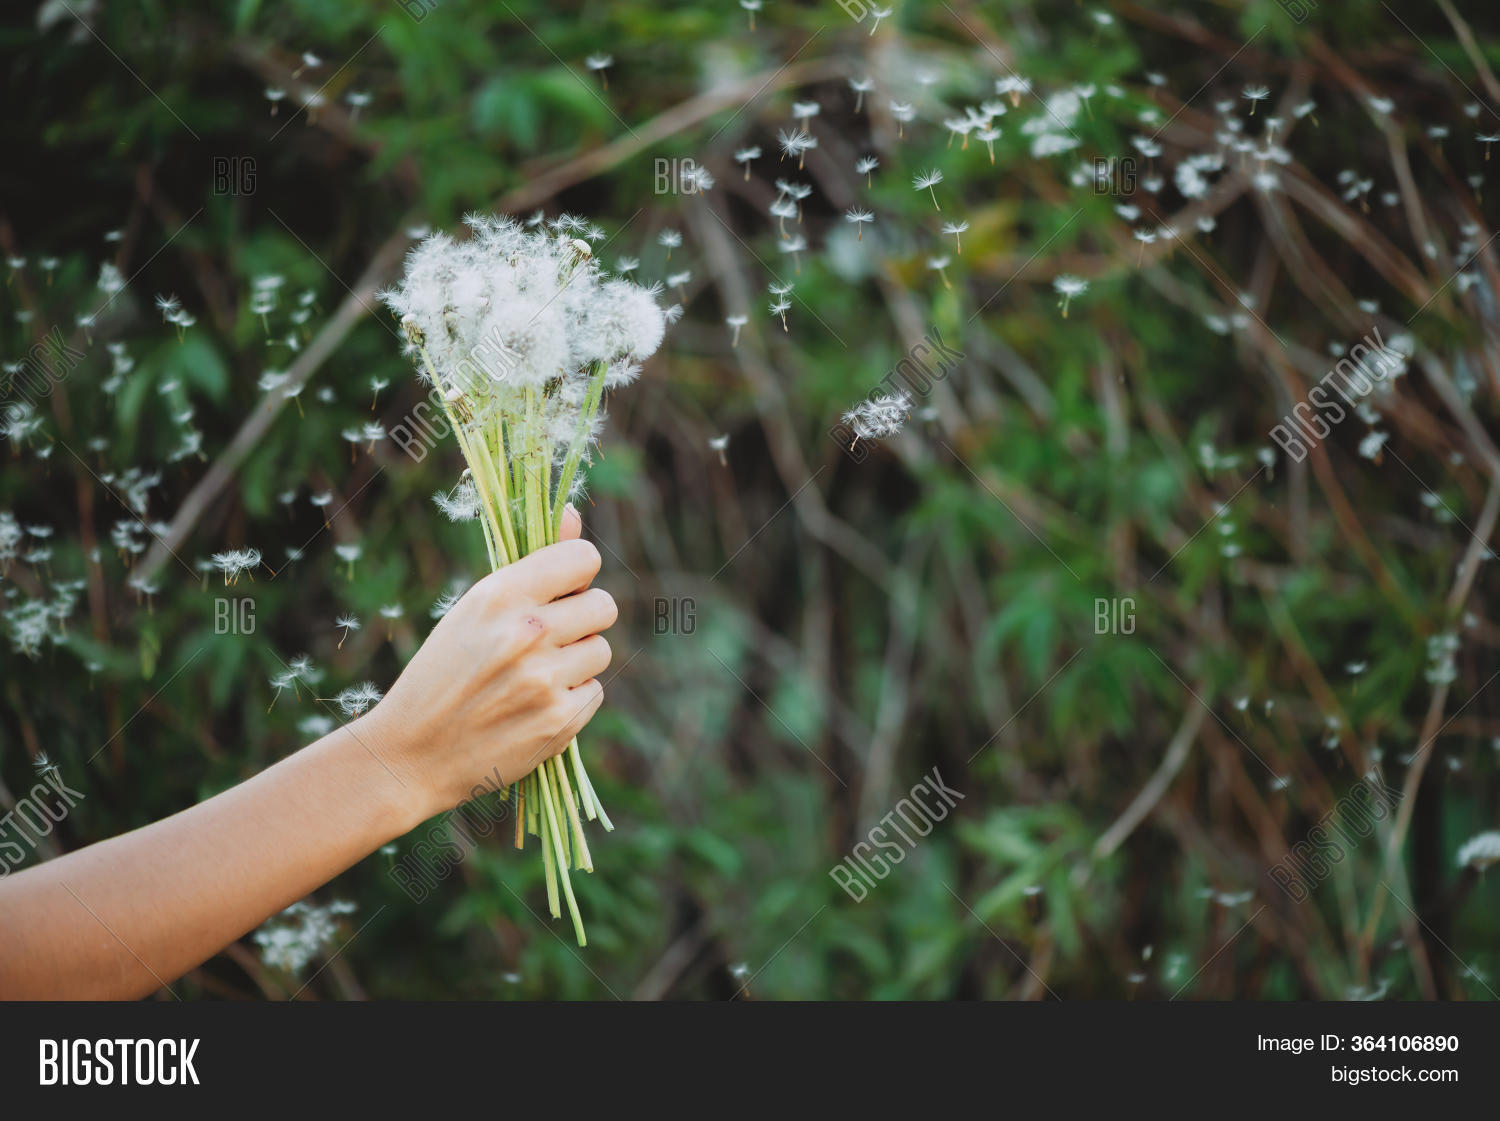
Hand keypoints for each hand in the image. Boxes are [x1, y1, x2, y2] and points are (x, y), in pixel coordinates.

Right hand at [363, 507, 615, 823]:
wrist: (411, 755)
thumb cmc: (442, 674)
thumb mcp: (474, 610)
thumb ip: (532, 564)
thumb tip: (575, 516)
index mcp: (499, 595)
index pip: (583, 559)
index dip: (577, 574)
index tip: (563, 590)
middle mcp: (527, 633)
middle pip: (604, 606)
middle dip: (583, 620)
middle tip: (550, 638)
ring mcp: (545, 679)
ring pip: (600, 651)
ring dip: (577, 662)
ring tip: (535, 675)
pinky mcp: (559, 721)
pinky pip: (594, 692)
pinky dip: (572, 699)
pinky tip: (534, 706)